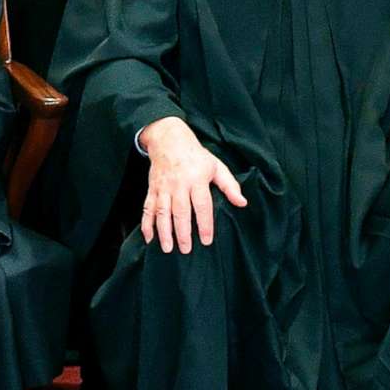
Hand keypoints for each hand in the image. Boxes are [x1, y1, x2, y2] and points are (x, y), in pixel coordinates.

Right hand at [137, 116, 245, 253]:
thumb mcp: (217, 166)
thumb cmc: (196, 156)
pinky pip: (147, 208)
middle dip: (182, 232)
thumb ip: (229, 185)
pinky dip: (146, 224)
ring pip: (161, 212)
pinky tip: (149, 238)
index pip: (202, 205)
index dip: (204, 224)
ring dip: (163, 231)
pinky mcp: (152, 189)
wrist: (168, 140)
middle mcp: (178, 184)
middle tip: (186, 250)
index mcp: (196, 179)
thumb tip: (242, 203)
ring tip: (167, 248)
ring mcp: (163, 187)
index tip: (206, 240)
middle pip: (180, 211)